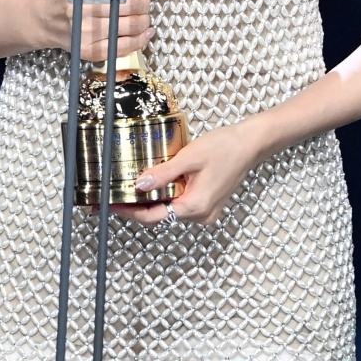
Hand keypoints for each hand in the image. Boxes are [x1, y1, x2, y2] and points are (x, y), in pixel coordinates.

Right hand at [44, 0, 170, 60]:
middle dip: (145, 3)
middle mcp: (82, 8)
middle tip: (142, 3)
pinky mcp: (89, 51)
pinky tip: (145, 32)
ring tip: (142, 16)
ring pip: (131, 26)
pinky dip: (140, 40)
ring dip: (144, 21)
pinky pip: (123, 47)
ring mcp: (85, 32)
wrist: (46, 18)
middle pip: (131, 5)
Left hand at [110, 122, 260, 226]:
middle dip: (135, 207)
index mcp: (195, 206)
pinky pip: (180, 204)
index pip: (153, 216)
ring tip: (128, 190)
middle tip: (112, 197)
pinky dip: (165, 197)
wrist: (251, 144)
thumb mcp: (189, 157)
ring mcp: (205, 211)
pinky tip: (153, 185)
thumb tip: (139, 185)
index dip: (128, 211)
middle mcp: (201, 215)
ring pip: (169, 210)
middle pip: (159, 216)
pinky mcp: (207, 204)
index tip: (109, 205)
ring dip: (150, 201)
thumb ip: (163, 173)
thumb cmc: (225, 147)